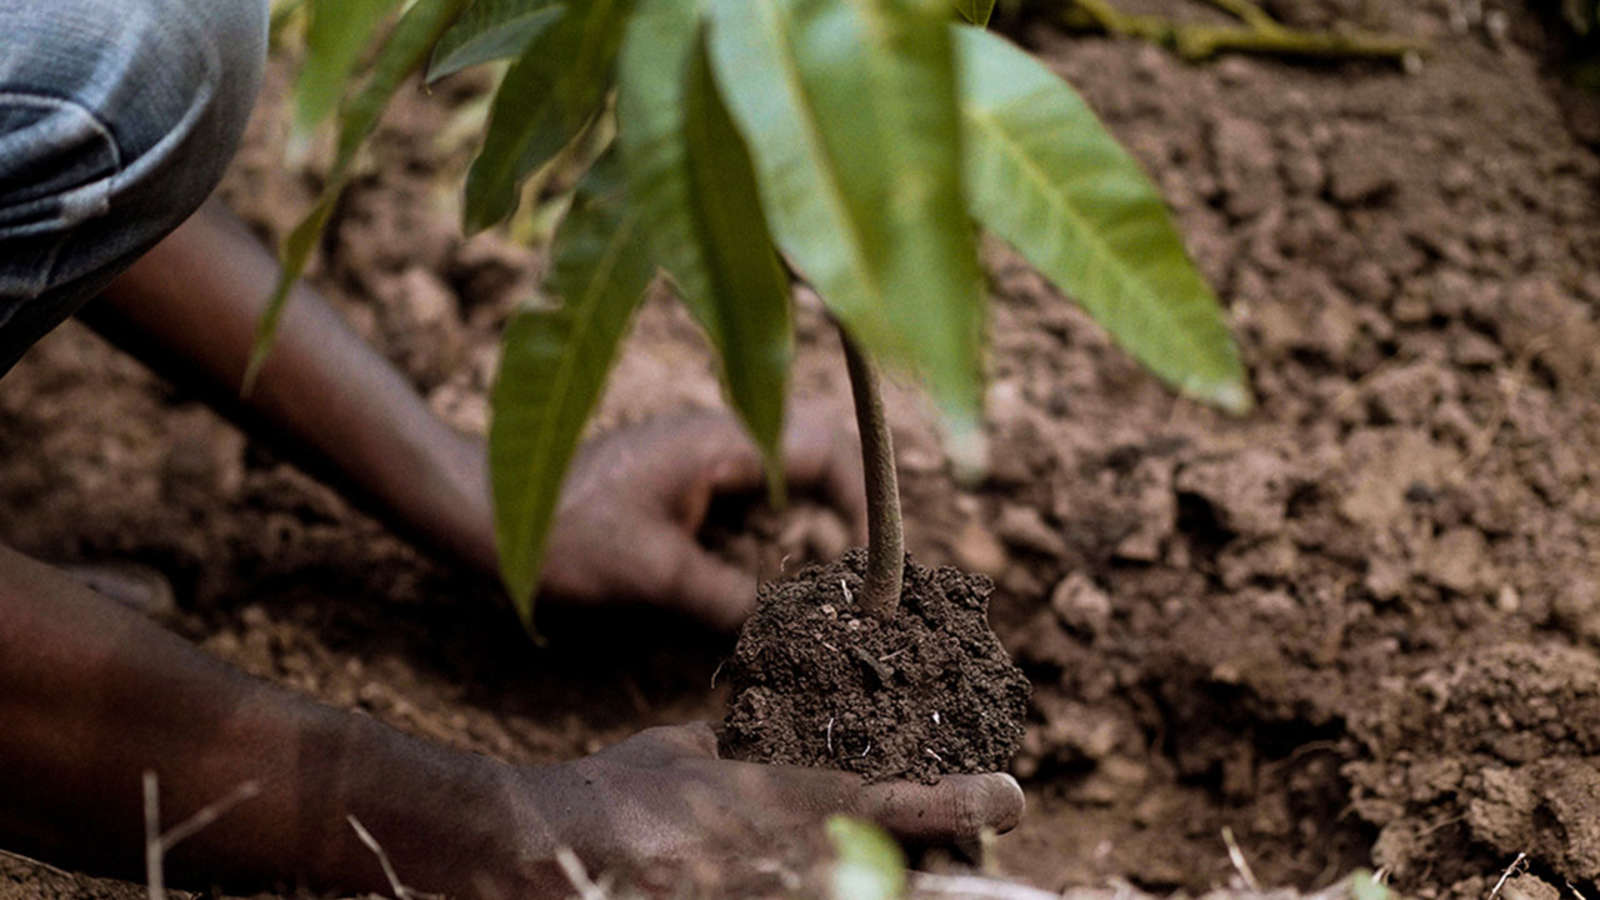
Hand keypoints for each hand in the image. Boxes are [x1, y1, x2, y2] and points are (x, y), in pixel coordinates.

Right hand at [512, 724, 1023, 886]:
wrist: (536, 844)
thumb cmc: (616, 795)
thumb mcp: (688, 757)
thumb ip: (746, 759)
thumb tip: (783, 751)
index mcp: (770, 796)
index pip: (881, 796)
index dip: (952, 800)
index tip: (1010, 797)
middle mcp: (771, 851)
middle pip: (884, 874)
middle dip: (949, 881)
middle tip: (1017, 883)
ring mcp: (744, 894)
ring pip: (846, 896)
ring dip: (885, 888)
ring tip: (949, 883)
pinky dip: (817, 898)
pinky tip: (825, 890)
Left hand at [540, 406, 866, 630]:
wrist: (484, 512)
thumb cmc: (563, 533)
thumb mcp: (654, 576)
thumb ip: (731, 601)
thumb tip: (796, 635)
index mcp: (722, 440)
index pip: (828, 451)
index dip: (865, 504)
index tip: (872, 564)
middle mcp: (719, 438)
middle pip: (818, 459)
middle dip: (848, 514)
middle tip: (859, 577)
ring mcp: (701, 457)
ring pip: (787, 479)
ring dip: (811, 526)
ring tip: (824, 587)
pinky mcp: (681, 482)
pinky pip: (751, 498)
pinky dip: (773, 535)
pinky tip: (770, 583)